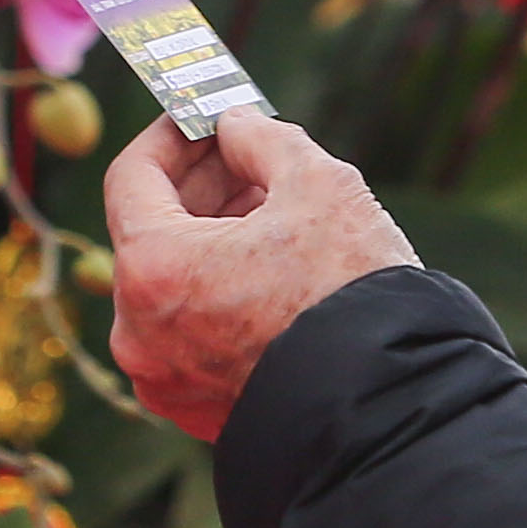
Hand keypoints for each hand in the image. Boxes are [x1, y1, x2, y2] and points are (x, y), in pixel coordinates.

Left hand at [100, 110, 416, 441]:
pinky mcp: (197, 410)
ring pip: (173, 285)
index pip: (132, 177)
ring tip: (271, 209)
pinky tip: (271, 269)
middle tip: (244, 154)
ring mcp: (165, 379)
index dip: (170, 137)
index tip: (201, 116)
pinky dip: (218, 293)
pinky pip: (192, 333)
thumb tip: (235, 129)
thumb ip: (262, 140)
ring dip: (211, 238)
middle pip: (151, 232)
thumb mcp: (317, 183)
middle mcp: (140, 333)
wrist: (394, 404)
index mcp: (152, 271)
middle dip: (199, 186)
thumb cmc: (352, 292)